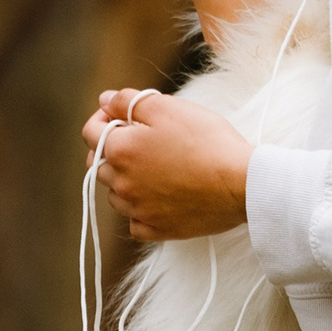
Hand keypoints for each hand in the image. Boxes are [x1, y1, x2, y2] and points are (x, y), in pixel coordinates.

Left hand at [81, 88, 253, 241]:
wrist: (241, 183)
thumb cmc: (207, 141)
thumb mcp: (168, 107)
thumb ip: (129, 101)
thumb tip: (105, 101)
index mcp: (120, 150)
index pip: (90, 132)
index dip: (102, 117)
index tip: (121, 114)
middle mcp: (121, 184)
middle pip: (99, 164)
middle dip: (112, 149)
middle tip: (141, 140)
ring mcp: (138, 210)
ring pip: (115, 194)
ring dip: (124, 180)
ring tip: (154, 168)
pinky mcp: (157, 230)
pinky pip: (135, 222)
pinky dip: (140, 211)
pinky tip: (158, 198)